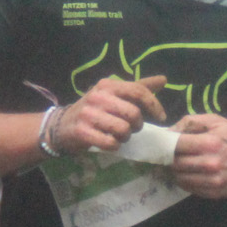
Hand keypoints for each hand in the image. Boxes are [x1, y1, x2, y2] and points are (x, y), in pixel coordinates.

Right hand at [48, 74, 166, 153]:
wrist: (63, 125)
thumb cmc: (95, 109)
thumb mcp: (114, 94)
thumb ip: (139, 88)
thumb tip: (163, 80)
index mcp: (108, 85)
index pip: (138, 91)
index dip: (154, 105)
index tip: (161, 117)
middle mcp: (98, 97)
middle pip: (134, 113)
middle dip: (138, 125)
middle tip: (131, 128)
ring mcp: (89, 114)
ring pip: (124, 129)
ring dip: (126, 137)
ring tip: (119, 135)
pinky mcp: (82, 132)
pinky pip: (111, 143)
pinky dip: (115, 146)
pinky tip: (110, 143)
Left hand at [170, 114, 226, 198]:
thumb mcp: (216, 121)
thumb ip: (190, 122)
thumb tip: (168, 131)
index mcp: (211, 142)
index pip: (176, 146)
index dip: (165, 145)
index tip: (162, 145)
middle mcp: (211, 163)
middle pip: (176, 164)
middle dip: (168, 159)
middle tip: (166, 156)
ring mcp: (213, 181)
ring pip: (180, 179)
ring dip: (174, 172)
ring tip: (176, 166)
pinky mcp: (215, 192)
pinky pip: (190, 189)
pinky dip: (185, 181)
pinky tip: (188, 174)